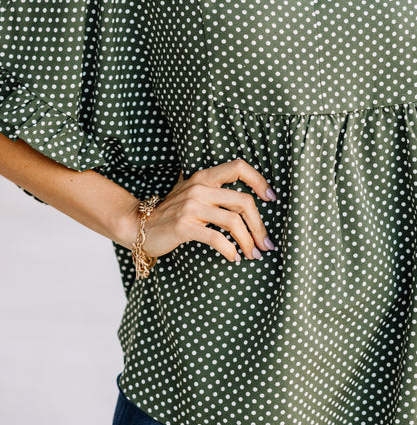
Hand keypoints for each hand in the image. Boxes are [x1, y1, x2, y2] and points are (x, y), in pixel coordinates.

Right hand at [140, 159, 276, 262]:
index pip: (239, 167)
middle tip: (266, 243)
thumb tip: (249, 199)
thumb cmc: (171, 213)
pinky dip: (230, 250)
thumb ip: (214, 191)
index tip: (271, 198)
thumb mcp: (192, 193)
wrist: (138, 225)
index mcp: (204, 177)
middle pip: (243, 201)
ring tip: (253, 254)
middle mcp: (199, 188)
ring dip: (249, 242)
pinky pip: (217, 238)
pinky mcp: (184, 225)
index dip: (259, 180)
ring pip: (233, 221)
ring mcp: (191, 206)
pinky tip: (234, 257)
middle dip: (259, 225)